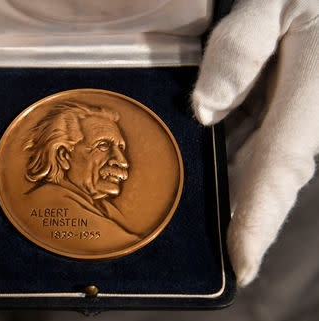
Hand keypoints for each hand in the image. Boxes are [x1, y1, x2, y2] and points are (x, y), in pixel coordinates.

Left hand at [192, 0, 317, 285]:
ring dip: (224, 191)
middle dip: (234, 218)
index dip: (260, 222)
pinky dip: (225, 159)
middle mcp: (304, 118)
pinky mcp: (282, 111)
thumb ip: (238, 53)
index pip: (279, 170)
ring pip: (256, 166)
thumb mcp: (272, 4)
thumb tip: (204, 111)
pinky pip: (252, 144)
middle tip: (199, 250)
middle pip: (264, 180)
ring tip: (187, 213)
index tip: (242, 268)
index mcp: (310, 96)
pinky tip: (198, 164)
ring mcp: (293, 117)